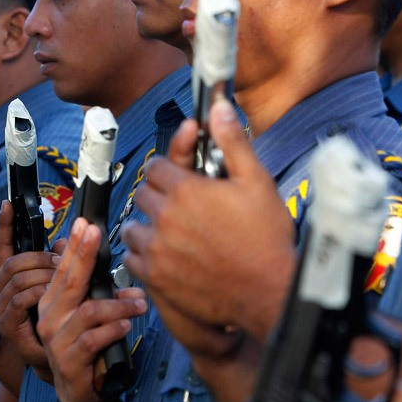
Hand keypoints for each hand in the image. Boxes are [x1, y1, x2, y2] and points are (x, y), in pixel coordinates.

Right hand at [0, 200, 61, 375]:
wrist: (47, 359)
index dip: (3, 225)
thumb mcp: (55, 287)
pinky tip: (51, 296)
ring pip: (19, 278)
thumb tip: (69, 238)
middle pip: (14, 260)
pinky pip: (20, 300)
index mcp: (6, 276)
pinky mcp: (3, 323)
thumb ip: (56, 263)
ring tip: (65, 277)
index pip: (2, 245)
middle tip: (65, 260)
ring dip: (46, 275)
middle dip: (41, 257)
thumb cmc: (50, 321)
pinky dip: (39, 294)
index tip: (8, 204)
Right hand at [37, 218, 146, 401]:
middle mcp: (49, 318)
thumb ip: (97, 292)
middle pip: (70, 281)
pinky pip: (93, 339)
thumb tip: (122, 268)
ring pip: (89, 312)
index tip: (85, 222)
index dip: (74, 244)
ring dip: (118, 305)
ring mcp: (56, 342)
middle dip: (85, 255)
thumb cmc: (90, 350)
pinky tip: (127, 327)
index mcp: (53, 303)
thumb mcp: (91, 317)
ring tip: (140, 304)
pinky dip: (114, 330)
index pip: (63, 268)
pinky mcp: (69, 363)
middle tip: (98, 234)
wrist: (83, 396)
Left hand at [122, 98, 296, 341]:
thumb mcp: (257, 182)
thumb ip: (233, 143)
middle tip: (180, 204)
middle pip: (142, 193)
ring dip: (148, 225)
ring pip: (134, 226)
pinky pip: (132, 257)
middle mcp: (166, 217)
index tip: (179, 177)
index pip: (156, 166)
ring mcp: (158, 248)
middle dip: (159, 195)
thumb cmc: (267, 239)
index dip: (168, 169)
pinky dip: (144, 255)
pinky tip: (165, 255)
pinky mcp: (156, 276)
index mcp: (186, 189)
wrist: (270, 293)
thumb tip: (219, 108)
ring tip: (172, 231)